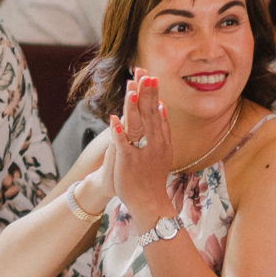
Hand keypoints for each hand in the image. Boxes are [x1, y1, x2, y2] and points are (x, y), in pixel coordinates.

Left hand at [107, 71, 175, 226]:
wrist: (150, 202)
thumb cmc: (152, 175)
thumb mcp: (163, 150)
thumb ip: (162, 128)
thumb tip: (162, 105)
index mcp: (160, 138)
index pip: (156, 110)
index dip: (152, 92)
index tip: (149, 74)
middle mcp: (153, 143)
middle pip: (149, 113)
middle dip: (146, 93)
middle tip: (145, 73)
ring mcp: (142, 152)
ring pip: (137, 126)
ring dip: (134, 108)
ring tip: (131, 90)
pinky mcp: (128, 162)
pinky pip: (122, 145)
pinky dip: (118, 132)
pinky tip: (112, 120)